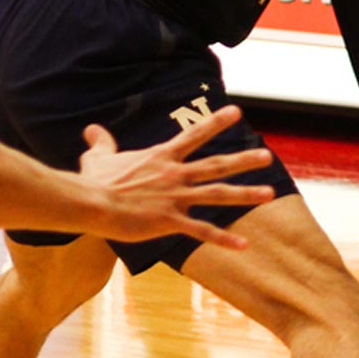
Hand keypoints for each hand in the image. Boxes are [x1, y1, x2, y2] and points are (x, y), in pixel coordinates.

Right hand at [74, 105, 274, 246]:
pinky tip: (244, 246)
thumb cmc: (93, 182)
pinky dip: (224, 239)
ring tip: (270, 193)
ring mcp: (174, 198)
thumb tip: (91, 129)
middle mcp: (174, 175)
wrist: (89, 204)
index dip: (215, 122)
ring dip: (245, 194)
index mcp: (161, 158)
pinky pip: (202, 231)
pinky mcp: (169, 221)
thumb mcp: (98, 158)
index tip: (237, 111)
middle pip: (216, 165)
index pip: (193, 135)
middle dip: (243, 160)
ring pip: (217, 194)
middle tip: (267, 156)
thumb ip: (102, 143)